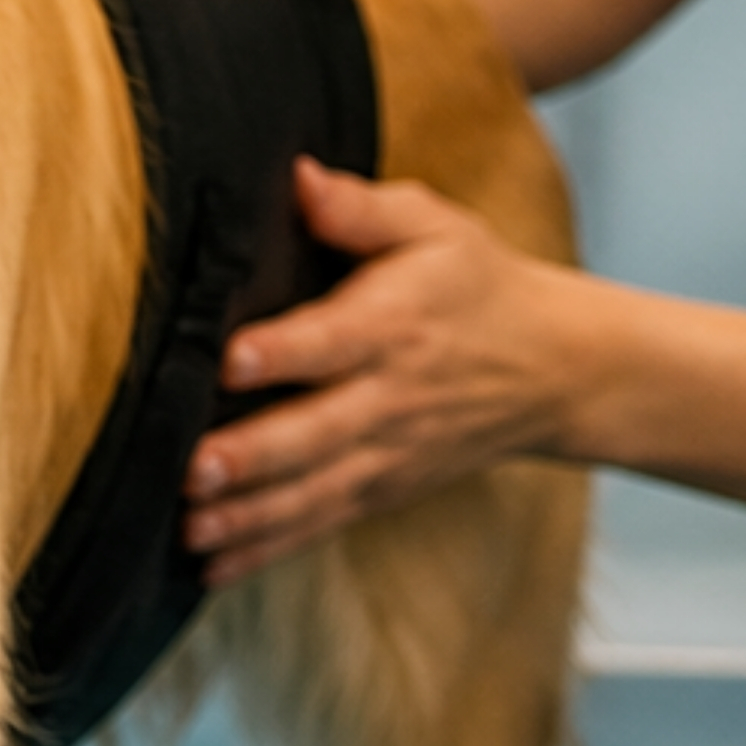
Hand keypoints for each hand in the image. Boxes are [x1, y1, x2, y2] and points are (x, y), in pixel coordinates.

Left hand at [184, 158, 581, 583]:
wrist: (554, 369)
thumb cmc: (477, 286)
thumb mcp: (434, 227)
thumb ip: (361, 209)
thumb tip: (299, 178)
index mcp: (393, 326)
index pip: (333, 341)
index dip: (283, 351)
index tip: (233, 358)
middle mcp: (387, 399)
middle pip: (316, 432)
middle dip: (253, 455)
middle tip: (192, 469)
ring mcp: (385, 454)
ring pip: (312, 491)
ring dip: (249, 515)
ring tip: (190, 529)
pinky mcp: (381, 490)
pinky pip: (320, 524)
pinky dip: (267, 550)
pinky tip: (213, 567)